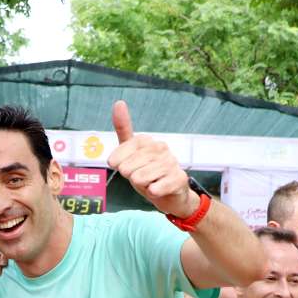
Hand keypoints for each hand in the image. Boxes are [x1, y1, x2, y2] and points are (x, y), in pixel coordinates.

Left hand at [107, 100, 192, 217]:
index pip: (120, 152)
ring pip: (140, 178)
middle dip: (131, 177)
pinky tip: (157, 189)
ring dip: (142, 185)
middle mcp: (160, 148)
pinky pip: (155, 188)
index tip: (124, 167)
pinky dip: (153, 192)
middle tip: (141, 177)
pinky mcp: (179, 179)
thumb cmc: (147, 173)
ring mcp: (171, 162)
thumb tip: (119, 102)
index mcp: (146, 141)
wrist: (170, 195)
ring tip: (150, 182)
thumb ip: (123, 130)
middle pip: (127, 168)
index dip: (118, 164)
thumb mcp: (131, 153)